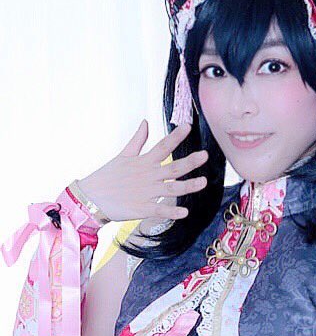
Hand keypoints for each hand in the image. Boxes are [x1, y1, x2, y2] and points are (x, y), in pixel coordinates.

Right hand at [75, 121, 208, 222]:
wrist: (90, 197)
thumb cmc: (108, 176)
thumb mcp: (123, 155)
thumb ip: (137, 140)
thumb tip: (146, 122)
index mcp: (144, 162)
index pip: (163, 146)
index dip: (176, 136)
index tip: (188, 126)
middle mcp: (148, 176)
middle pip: (173, 168)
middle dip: (189, 162)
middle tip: (204, 155)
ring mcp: (146, 192)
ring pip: (172, 189)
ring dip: (188, 186)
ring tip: (203, 182)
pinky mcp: (142, 209)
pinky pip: (160, 210)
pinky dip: (171, 212)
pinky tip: (184, 213)